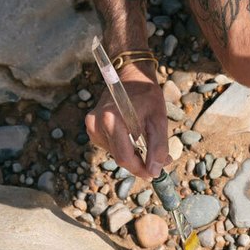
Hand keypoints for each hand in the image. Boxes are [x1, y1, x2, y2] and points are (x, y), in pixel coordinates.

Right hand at [85, 62, 170, 178]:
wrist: (131, 75)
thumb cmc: (147, 94)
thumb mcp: (159, 119)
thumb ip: (158, 147)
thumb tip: (154, 171)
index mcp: (112, 119)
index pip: (124, 157)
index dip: (140, 169)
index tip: (154, 174)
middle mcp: (97, 123)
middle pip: (119, 157)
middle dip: (139, 162)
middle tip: (158, 160)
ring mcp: (92, 125)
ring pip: (115, 153)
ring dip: (132, 154)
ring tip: (146, 140)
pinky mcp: (91, 127)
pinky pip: (110, 145)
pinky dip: (123, 146)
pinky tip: (132, 134)